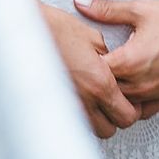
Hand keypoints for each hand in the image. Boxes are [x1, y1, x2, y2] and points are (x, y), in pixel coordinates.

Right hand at [38, 2, 136, 138]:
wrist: (27, 29)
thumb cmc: (57, 28)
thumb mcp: (92, 37)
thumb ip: (111, 58)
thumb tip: (117, 69)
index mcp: (100, 83)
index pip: (127, 115)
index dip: (131, 108)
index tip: (129, 99)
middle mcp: (85, 99)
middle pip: (111, 129)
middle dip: (115, 117)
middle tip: (113, 100)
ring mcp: (67, 104)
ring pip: (92, 130)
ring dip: (98, 119)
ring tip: (94, 100)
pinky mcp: (52, 104)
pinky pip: (74, 121)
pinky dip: (80, 115)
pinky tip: (78, 97)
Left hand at [73, 0, 158, 119]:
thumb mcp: (140, 10)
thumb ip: (106, 9)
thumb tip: (78, 1)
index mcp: (130, 63)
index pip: (94, 72)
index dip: (84, 63)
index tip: (81, 53)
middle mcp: (141, 85)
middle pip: (106, 91)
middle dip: (96, 80)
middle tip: (91, 65)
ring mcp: (156, 95)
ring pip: (123, 105)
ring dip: (114, 93)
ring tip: (110, 77)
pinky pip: (143, 111)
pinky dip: (134, 103)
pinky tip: (131, 87)